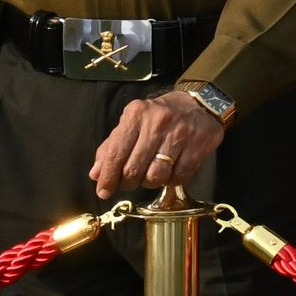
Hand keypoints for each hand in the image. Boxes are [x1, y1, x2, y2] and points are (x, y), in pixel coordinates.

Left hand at [88, 89, 231, 198]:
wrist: (199, 104)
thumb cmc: (158, 116)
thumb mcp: (132, 123)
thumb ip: (112, 147)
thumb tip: (96, 174)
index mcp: (136, 114)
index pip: (116, 153)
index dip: (107, 177)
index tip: (103, 191)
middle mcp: (157, 123)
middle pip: (134, 169)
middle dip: (128, 183)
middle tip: (129, 182)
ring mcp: (180, 134)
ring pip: (156, 176)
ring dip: (150, 183)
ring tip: (150, 175)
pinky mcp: (199, 145)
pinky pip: (178, 176)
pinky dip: (171, 181)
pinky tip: (169, 172)